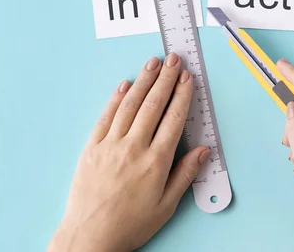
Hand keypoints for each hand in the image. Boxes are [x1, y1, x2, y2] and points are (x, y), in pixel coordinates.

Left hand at [48, 54, 209, 251]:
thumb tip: (204, 150)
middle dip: (165, 78)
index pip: (173, 119)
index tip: (187, 77)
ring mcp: (110, 145)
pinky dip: (116, 98)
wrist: (89, 237)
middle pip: (153, 105)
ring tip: (152, 63)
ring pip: (130, 105)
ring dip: (143, 81)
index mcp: (156, 162)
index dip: (181, 94)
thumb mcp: (166, 206)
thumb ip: (185, 174)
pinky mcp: (91, 147)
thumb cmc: (129, 225)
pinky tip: (125, 85)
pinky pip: (105, 116)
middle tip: (173, 59)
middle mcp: (134, 147)